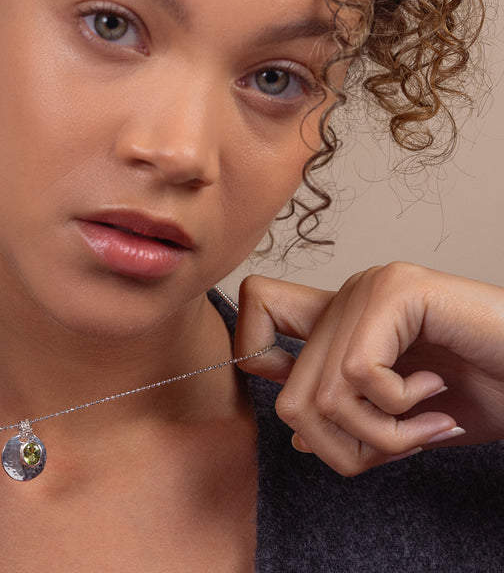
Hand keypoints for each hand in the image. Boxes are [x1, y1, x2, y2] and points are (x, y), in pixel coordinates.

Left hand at [234, 262, 503, 475]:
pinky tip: (438, 394)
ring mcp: (369, 289)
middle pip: (288, 395)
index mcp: (344, 318)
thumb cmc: (487, 389)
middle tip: (402, 446)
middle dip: (344, 449)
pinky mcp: (396, 291)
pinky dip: (401, 410)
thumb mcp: (407, 421)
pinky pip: (359, 374)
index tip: (324, 408)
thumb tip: (299, 437)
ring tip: (428, 424)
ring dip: (383, 436)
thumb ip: (355, 424)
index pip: (256, 308)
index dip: (258, 359)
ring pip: (323, 396)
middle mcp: (348, 296)